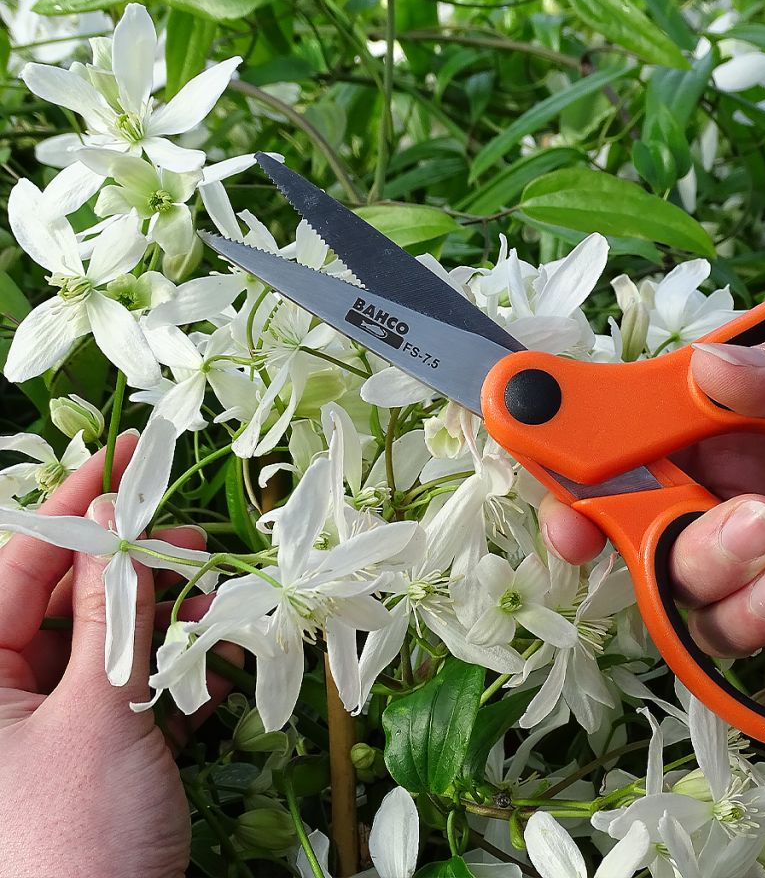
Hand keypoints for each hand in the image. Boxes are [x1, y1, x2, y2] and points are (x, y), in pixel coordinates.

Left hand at [0, 435, 238, 877]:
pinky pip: (121, 686)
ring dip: (162, 622)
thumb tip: (126, 526)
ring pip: (102, 639)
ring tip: (215, 612)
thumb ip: (114, 616)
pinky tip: (206, 672)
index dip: (76, 504)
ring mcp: (41, 726)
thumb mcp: (98, 719)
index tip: (127, 455)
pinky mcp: (84, 752)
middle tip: (194, 542)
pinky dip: (166, 671)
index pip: (20, 564)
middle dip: (134, 567)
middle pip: (65, 598)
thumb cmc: (75, 844)